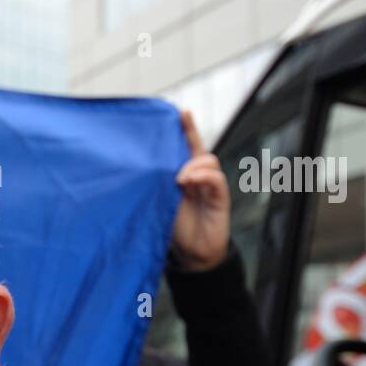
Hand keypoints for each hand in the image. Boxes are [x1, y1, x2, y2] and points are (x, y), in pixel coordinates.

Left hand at [172, 110, 229, 271]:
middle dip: (190, 134)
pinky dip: (203, 177)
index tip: (180, 111)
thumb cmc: (174, 227)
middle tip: (181, 121)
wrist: (192, 254)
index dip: (186, 129)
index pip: (185, 148)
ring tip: (179, 179)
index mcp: (183, 175)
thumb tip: (144, 169)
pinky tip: (189, 181)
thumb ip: (159, 185)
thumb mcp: (161, 202)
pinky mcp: (220, 198)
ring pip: (208, 161)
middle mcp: (198, 177)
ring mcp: (210, 186)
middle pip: (198, 149)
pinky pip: (216, 179)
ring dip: (192, 166)